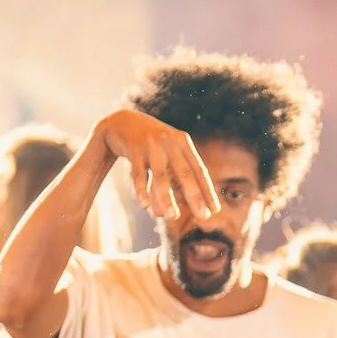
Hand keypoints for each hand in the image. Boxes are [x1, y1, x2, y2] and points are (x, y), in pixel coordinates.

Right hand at [91, 109, 217, 223]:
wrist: (122, 121)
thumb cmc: (149, 144)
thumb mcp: (166, 154)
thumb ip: (169, 180)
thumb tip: (168, 214)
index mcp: (183, 143)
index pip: (199, 170)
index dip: (207, 191)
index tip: (215, 210)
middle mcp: (170, 143)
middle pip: (186, 174)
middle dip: (195, 197)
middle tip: (203, 216)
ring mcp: (152, 146)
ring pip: (162, 177)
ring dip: (167, 198)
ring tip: (173, 216)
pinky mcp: (133, 150)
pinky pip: (138, 174)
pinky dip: (141, 190)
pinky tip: (144, 206)